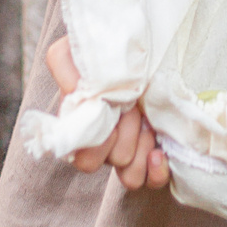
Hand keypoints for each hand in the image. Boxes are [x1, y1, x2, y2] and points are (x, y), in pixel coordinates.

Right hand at [46, 35, 169, 191]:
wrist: (153, 46)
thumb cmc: (115, 47)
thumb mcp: (86, 48)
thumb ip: (66, 64)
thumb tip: (75, 92)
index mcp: (79, 121)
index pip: (80, 155)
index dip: (99, 139)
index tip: (116, 109)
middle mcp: (99, 139)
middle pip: (100, 165)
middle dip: (120, 140)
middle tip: (133, 110)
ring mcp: (126, 148)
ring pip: (126, 175)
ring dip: (140, 151)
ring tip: (148, 124)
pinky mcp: (151, 154)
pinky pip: (150, 180)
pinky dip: (156, 171)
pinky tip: (160, 153)